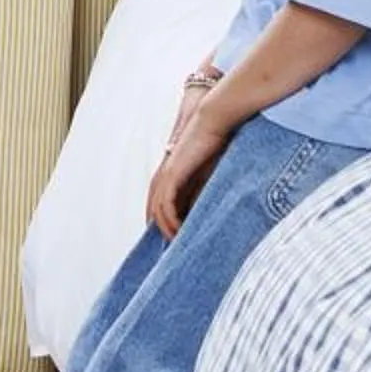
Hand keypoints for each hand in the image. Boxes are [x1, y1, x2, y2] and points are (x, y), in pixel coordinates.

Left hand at [146, 113, 231, 238]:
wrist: (214, 121)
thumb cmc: (215, 144)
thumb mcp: (209, 174)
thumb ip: (203, 192)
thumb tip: (202, 214)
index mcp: (173, 175)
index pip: (162, 205)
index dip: (166, 223)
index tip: (176, 240)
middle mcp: (165, 176)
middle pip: (154, 210)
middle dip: (160, 230)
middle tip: (170, 250)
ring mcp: (166, 175)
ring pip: (157, 210)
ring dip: (165, 229)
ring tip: (177, 245)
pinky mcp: (171, 174)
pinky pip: (164, 205)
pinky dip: (169, 220)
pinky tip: (179, 232)